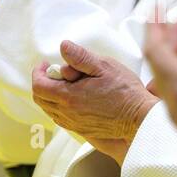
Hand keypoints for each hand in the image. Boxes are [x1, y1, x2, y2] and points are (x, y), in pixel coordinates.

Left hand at [30, 40, 158, 163]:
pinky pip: (61, 118)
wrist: (139, 119)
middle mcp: (67, 113)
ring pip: (49, 109)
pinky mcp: (81, 130)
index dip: (38, 73)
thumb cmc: (125, 92)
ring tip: (68, 84)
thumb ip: (81, 57)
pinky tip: (75, 98)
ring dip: (51, 95)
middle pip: (40, 99)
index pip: (39, 86)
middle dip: (43, 82)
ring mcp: (74, 124)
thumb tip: (63, 46)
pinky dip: (60, 106)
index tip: (46, 64)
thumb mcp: (104, 67)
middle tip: (56, 72)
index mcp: (69, 97)